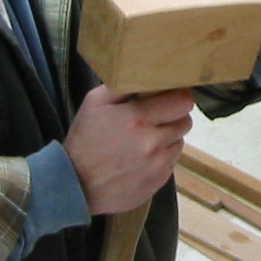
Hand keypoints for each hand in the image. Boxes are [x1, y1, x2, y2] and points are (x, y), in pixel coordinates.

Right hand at [63, 84, 194, 214]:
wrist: (75, 186)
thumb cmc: (84, 141)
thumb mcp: (94, 104)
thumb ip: (123, 85)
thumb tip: (147, 75)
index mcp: (138, 118)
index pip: (183, 101)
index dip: (177, 97)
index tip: (167, 98)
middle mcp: (153, 142)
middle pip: (185, 121)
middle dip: (173, 117)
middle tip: (155, 118)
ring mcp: (158, 165)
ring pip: (179, 142)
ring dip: (168, 138)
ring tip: (144, 140)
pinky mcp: (159, 182)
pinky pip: (172, 162)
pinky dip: (161, 157)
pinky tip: (141, 159)